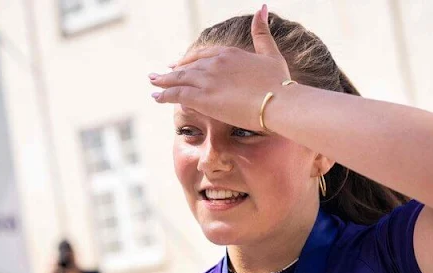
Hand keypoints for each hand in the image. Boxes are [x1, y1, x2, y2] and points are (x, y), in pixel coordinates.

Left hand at [148, 4, 290, 130]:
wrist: (279, 103)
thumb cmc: (279, 83)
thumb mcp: (271, 54)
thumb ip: (262, 32)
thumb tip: (261, 7)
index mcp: (229, 53)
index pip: (202, 55)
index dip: (189, 60)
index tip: (180, 64)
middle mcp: (215, 63)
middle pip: (188, 66)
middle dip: (172, 71)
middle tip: (159, 75)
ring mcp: (207, 79)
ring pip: (178, 78)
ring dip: (163, 81)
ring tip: (153, 83)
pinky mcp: (203, 97)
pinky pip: (177, 94)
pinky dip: (164, 94)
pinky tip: (156, 96)